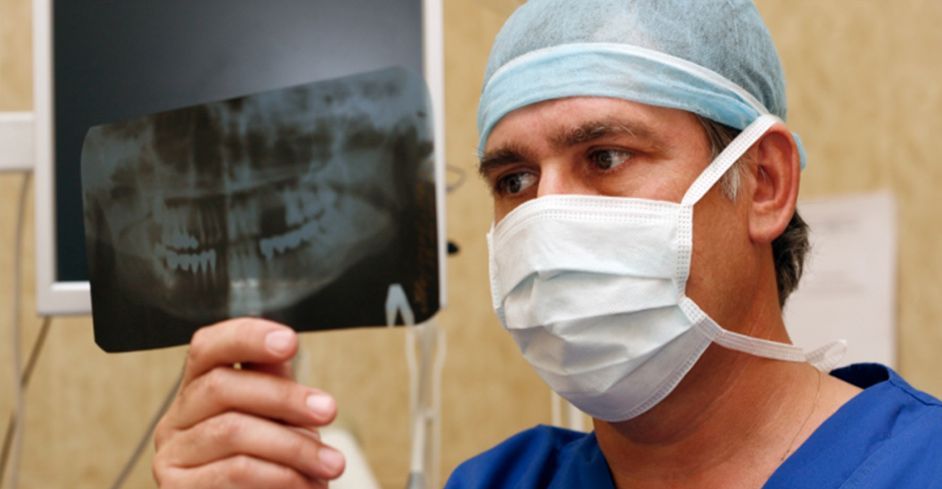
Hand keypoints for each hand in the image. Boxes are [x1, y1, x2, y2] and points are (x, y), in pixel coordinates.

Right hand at [153, 318, 344, 487]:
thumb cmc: (273, 465)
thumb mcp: (278, 418)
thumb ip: (274, 382)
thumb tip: (282, 343)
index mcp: (200, 390)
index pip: (208, 347)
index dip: (246, 337)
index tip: (290, 341)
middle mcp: (177, 419)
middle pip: (222, 387)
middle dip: (284, 396)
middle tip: (328, 410)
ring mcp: (172, 456)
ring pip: (232, 431)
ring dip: (293, 446)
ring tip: (330, 463)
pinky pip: (232, 472)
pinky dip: (279, 477)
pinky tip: (306, 484)